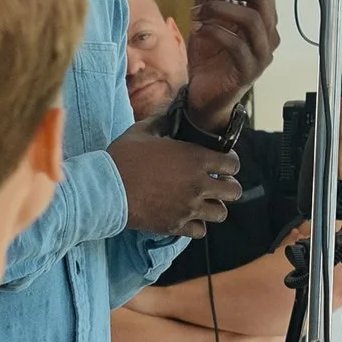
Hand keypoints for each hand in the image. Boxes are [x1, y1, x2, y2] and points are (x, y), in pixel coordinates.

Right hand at [109, 117, 239, 236]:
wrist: (107, 189)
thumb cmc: (124, 157)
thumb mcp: (143, 131)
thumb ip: (162, 119)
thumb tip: (171, 109)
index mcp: (195, 158)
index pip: (232, 164)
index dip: (229, 162)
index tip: (222, 162)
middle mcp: (198, 185)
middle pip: (234, 191)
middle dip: (228, 185)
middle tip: (216, 183)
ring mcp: (189, 208)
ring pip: (221, 213)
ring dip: (214, 206)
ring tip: (203, 201)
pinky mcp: (176, 226)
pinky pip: (201, 231)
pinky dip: (197, 225)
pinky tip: (188, 216)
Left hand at [185, 0, 279, 130]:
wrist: (204, 96)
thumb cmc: (210, 57)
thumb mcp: (210, 17)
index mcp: (263, 17)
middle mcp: (269, 34)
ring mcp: (261, 54)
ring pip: (251, 18)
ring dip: (218, 8)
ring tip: (195, 11)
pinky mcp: (248, 71)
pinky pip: (236, 44)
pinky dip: (215, 31)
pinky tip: (199, 28)